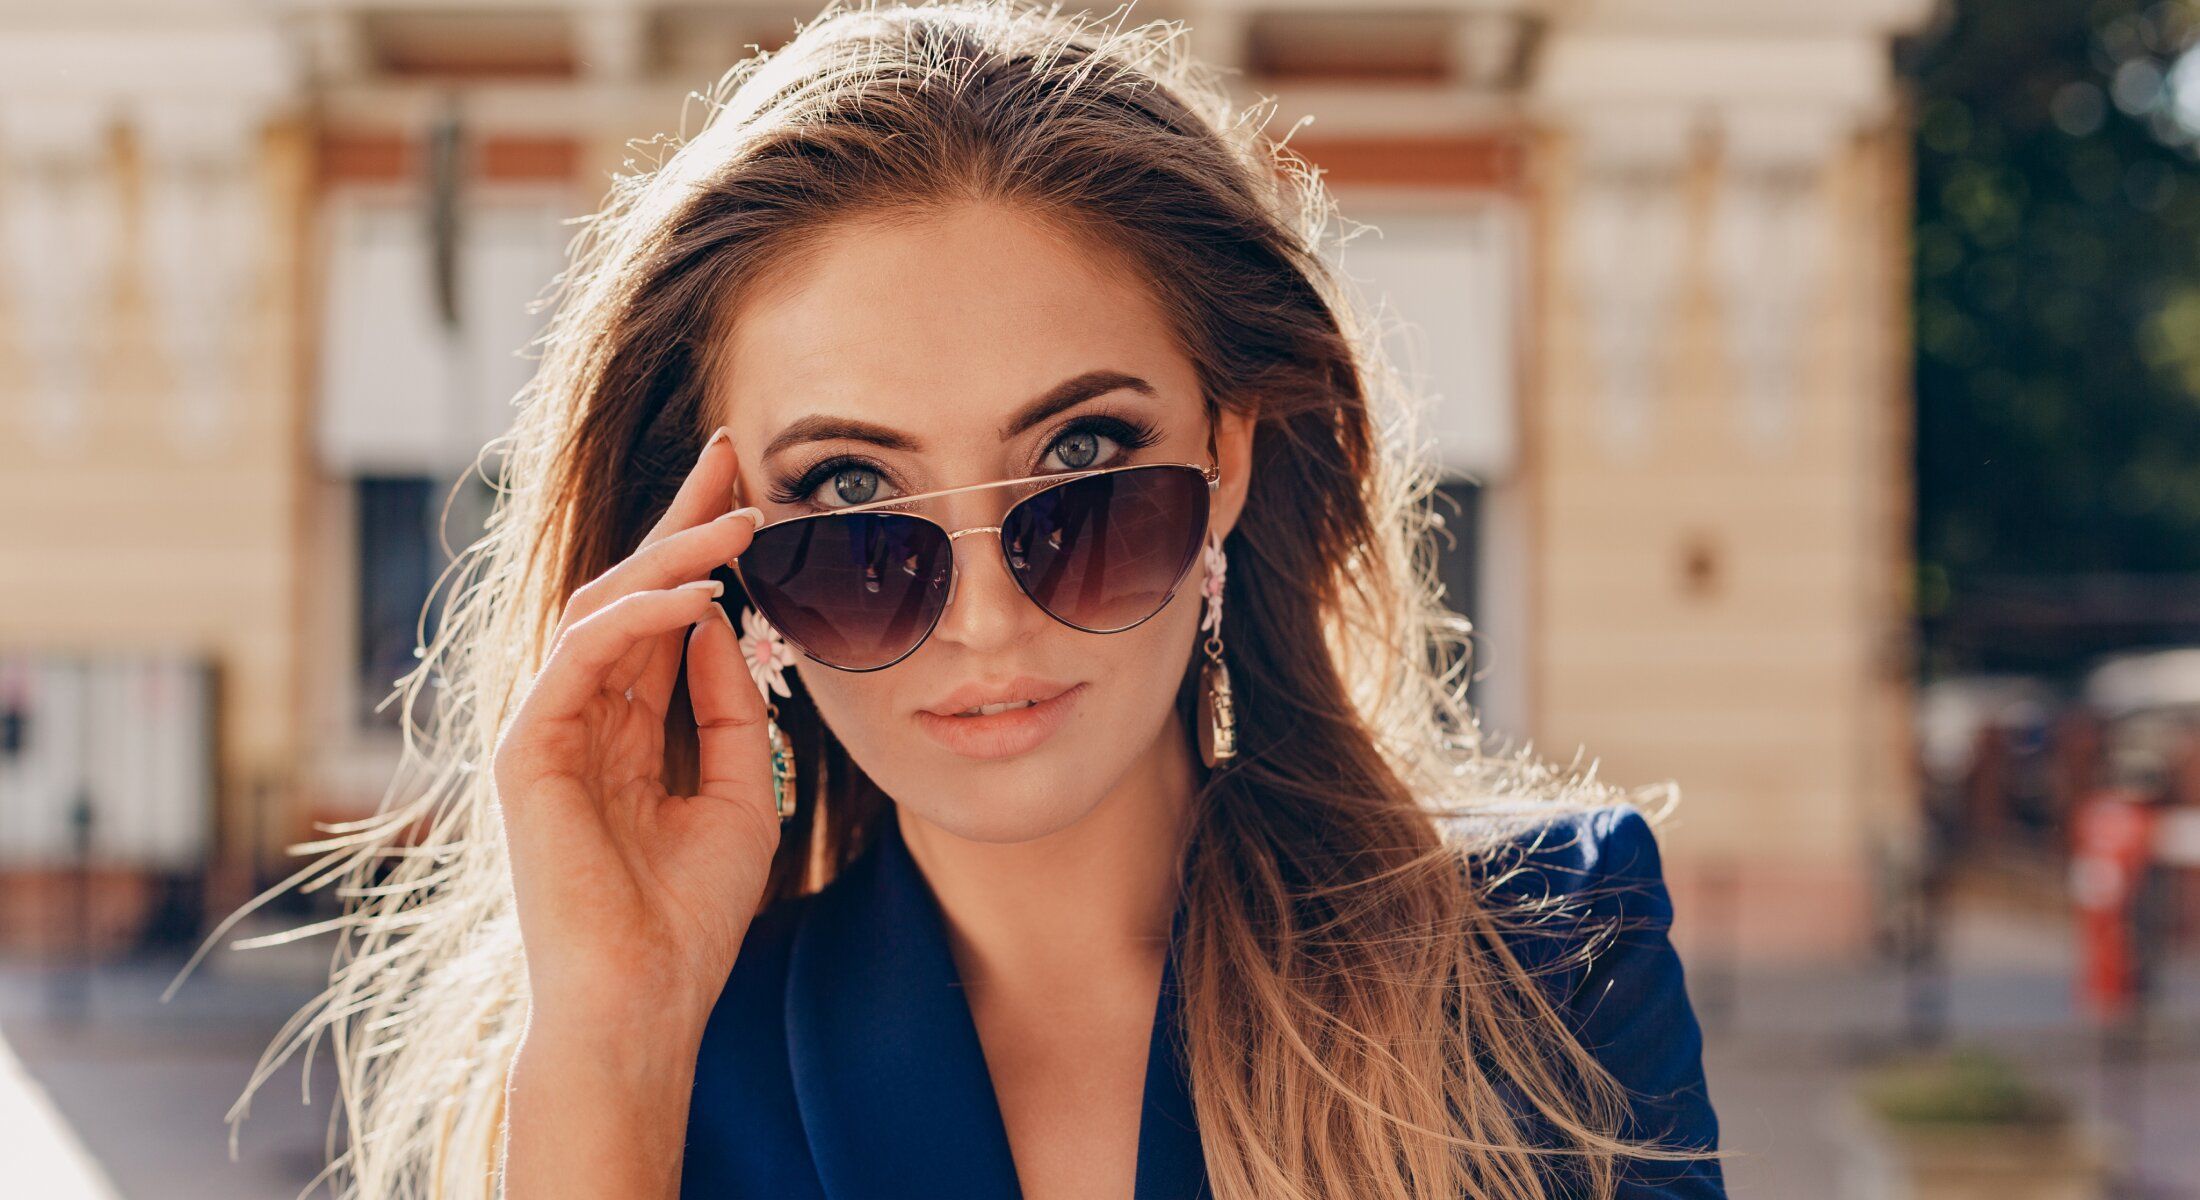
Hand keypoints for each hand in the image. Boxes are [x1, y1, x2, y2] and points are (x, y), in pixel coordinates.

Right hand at [494, 426, 779, 1030]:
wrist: (643, 1004)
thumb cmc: (688, 918)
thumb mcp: (740, 797)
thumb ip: (728, 708)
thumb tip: (724, 619)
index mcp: (626, 731)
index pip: (662, 617)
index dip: (698, 549)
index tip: (745, 487)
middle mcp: (581, 720)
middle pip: (627, 592)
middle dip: (680, 521)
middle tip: (731, 457)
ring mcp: (547, 732)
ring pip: (599, 608)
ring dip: (670, 555)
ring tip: (737, 517)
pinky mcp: (526, 752)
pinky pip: (581, 657)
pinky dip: (640, 618)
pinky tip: (699, 595)